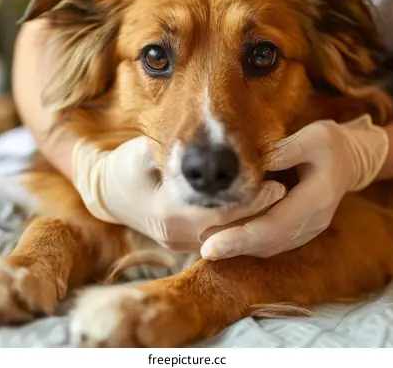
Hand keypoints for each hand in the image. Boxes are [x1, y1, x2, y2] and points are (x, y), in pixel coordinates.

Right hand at [72, 136, 286, 252]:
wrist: (107, 193)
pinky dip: (238, 226)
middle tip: (285, 192)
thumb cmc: (126, 167)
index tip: (276, 184)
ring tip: (277, 201)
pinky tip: (257, 210)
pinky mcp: (185, 244)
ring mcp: (180, 244)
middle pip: (229, 229)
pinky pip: (218, 238)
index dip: (250, 200)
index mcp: (167, 212)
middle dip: (258, 212)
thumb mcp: (142, 151)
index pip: (220, 212)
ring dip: (252, 221)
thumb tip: (206, 147)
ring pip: (227, 238)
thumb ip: (173, 151)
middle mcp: (176, 235)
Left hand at [200, 114, 388, 259]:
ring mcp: (308, 229)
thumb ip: (284, 151)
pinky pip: (271, 242)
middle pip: (270, 242)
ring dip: (239, 248)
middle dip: (235, 247)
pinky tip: (225, 238)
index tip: (212, 244)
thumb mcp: (313, 136)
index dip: (242, 236)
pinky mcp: (299, 230)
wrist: (351, 159)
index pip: (275, 225)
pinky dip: (248, 243)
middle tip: (204, 249)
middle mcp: (314, 221)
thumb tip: (250, 164)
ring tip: (207, 245)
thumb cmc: (329, 143)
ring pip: (269, 247)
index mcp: (318, 198)